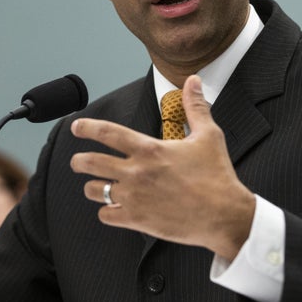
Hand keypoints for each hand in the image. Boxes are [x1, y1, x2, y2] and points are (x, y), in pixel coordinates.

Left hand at [70, 74, 255, 259]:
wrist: (225, 214)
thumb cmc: (217, 175)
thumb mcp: (209, 135)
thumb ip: (195, 106)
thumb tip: (193, 81)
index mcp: (150, 149)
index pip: (108, 132)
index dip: (87, 127)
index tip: (76, 127)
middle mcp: (137, 172)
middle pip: (91, 162)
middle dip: (78, 161)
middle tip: (76, 161)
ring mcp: (134, 197)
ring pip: (94, 191)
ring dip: (93, 187)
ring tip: (95, 186)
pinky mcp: (137, 220)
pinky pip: (106, 215)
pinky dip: (107, 211)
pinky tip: (113, 208)